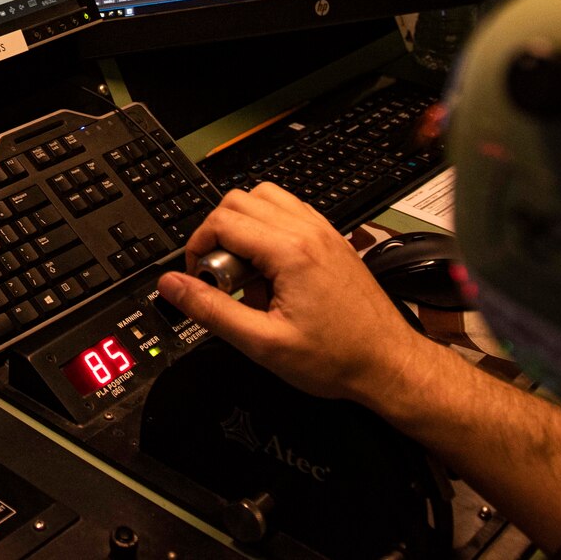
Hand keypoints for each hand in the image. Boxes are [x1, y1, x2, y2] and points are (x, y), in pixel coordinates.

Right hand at [157, 183, 429, 408]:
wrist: (389, 363)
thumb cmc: (337, 358)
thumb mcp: (263, 344)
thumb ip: (212, 311)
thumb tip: (172, 286)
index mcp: (290, 252)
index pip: (222, 221)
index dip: (197, 248)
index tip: (199, 279)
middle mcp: (307, 230)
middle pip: (239, 200)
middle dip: (216, 233)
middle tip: (221, 276)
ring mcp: (322, 230)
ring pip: (264, 197)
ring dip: (242, 224)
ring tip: (245, 269)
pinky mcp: (331, 238)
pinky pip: (288, 210)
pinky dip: (267, 226)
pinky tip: (271, 267)